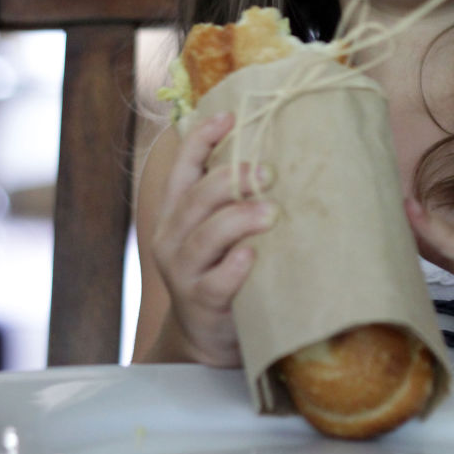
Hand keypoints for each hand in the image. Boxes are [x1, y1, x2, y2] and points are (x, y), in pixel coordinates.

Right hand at [151, 112, 277, 365]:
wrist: (207, 338)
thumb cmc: (223, 269)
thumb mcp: (218, 231)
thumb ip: (233, 198)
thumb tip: (280, 153)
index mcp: (176, 211)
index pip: (183, 167)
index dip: (202, 138)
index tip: (230, 116)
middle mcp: (173, 237)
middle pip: (196, 197)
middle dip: (230, 178)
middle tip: (268, 172)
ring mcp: (184, 271)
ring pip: (206, 236)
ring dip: (239, 219)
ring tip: (271, 211)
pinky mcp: (202, 303)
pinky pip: (216, 282)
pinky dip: (234, 267)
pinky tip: (251, 257)